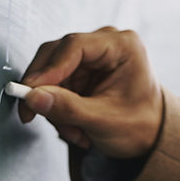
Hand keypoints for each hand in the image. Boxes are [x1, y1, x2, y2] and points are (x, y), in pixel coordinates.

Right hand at [18, 27, 163, 158]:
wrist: (149, 136)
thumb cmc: (140, 125)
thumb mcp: (104, 120)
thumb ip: (68, 108)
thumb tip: (33, 98)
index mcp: (122, 46)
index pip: (74, 46)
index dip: (48, 69)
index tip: (30, 92)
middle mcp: (103, 44)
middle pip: (54, 55)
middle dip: (43, 89)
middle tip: (32, 114)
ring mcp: (89, 57)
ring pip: (48, 73)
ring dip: (51, 105)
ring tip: (72, 130)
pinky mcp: (78, 71)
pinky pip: (51, 85)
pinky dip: (55, 108)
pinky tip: (72, 125)